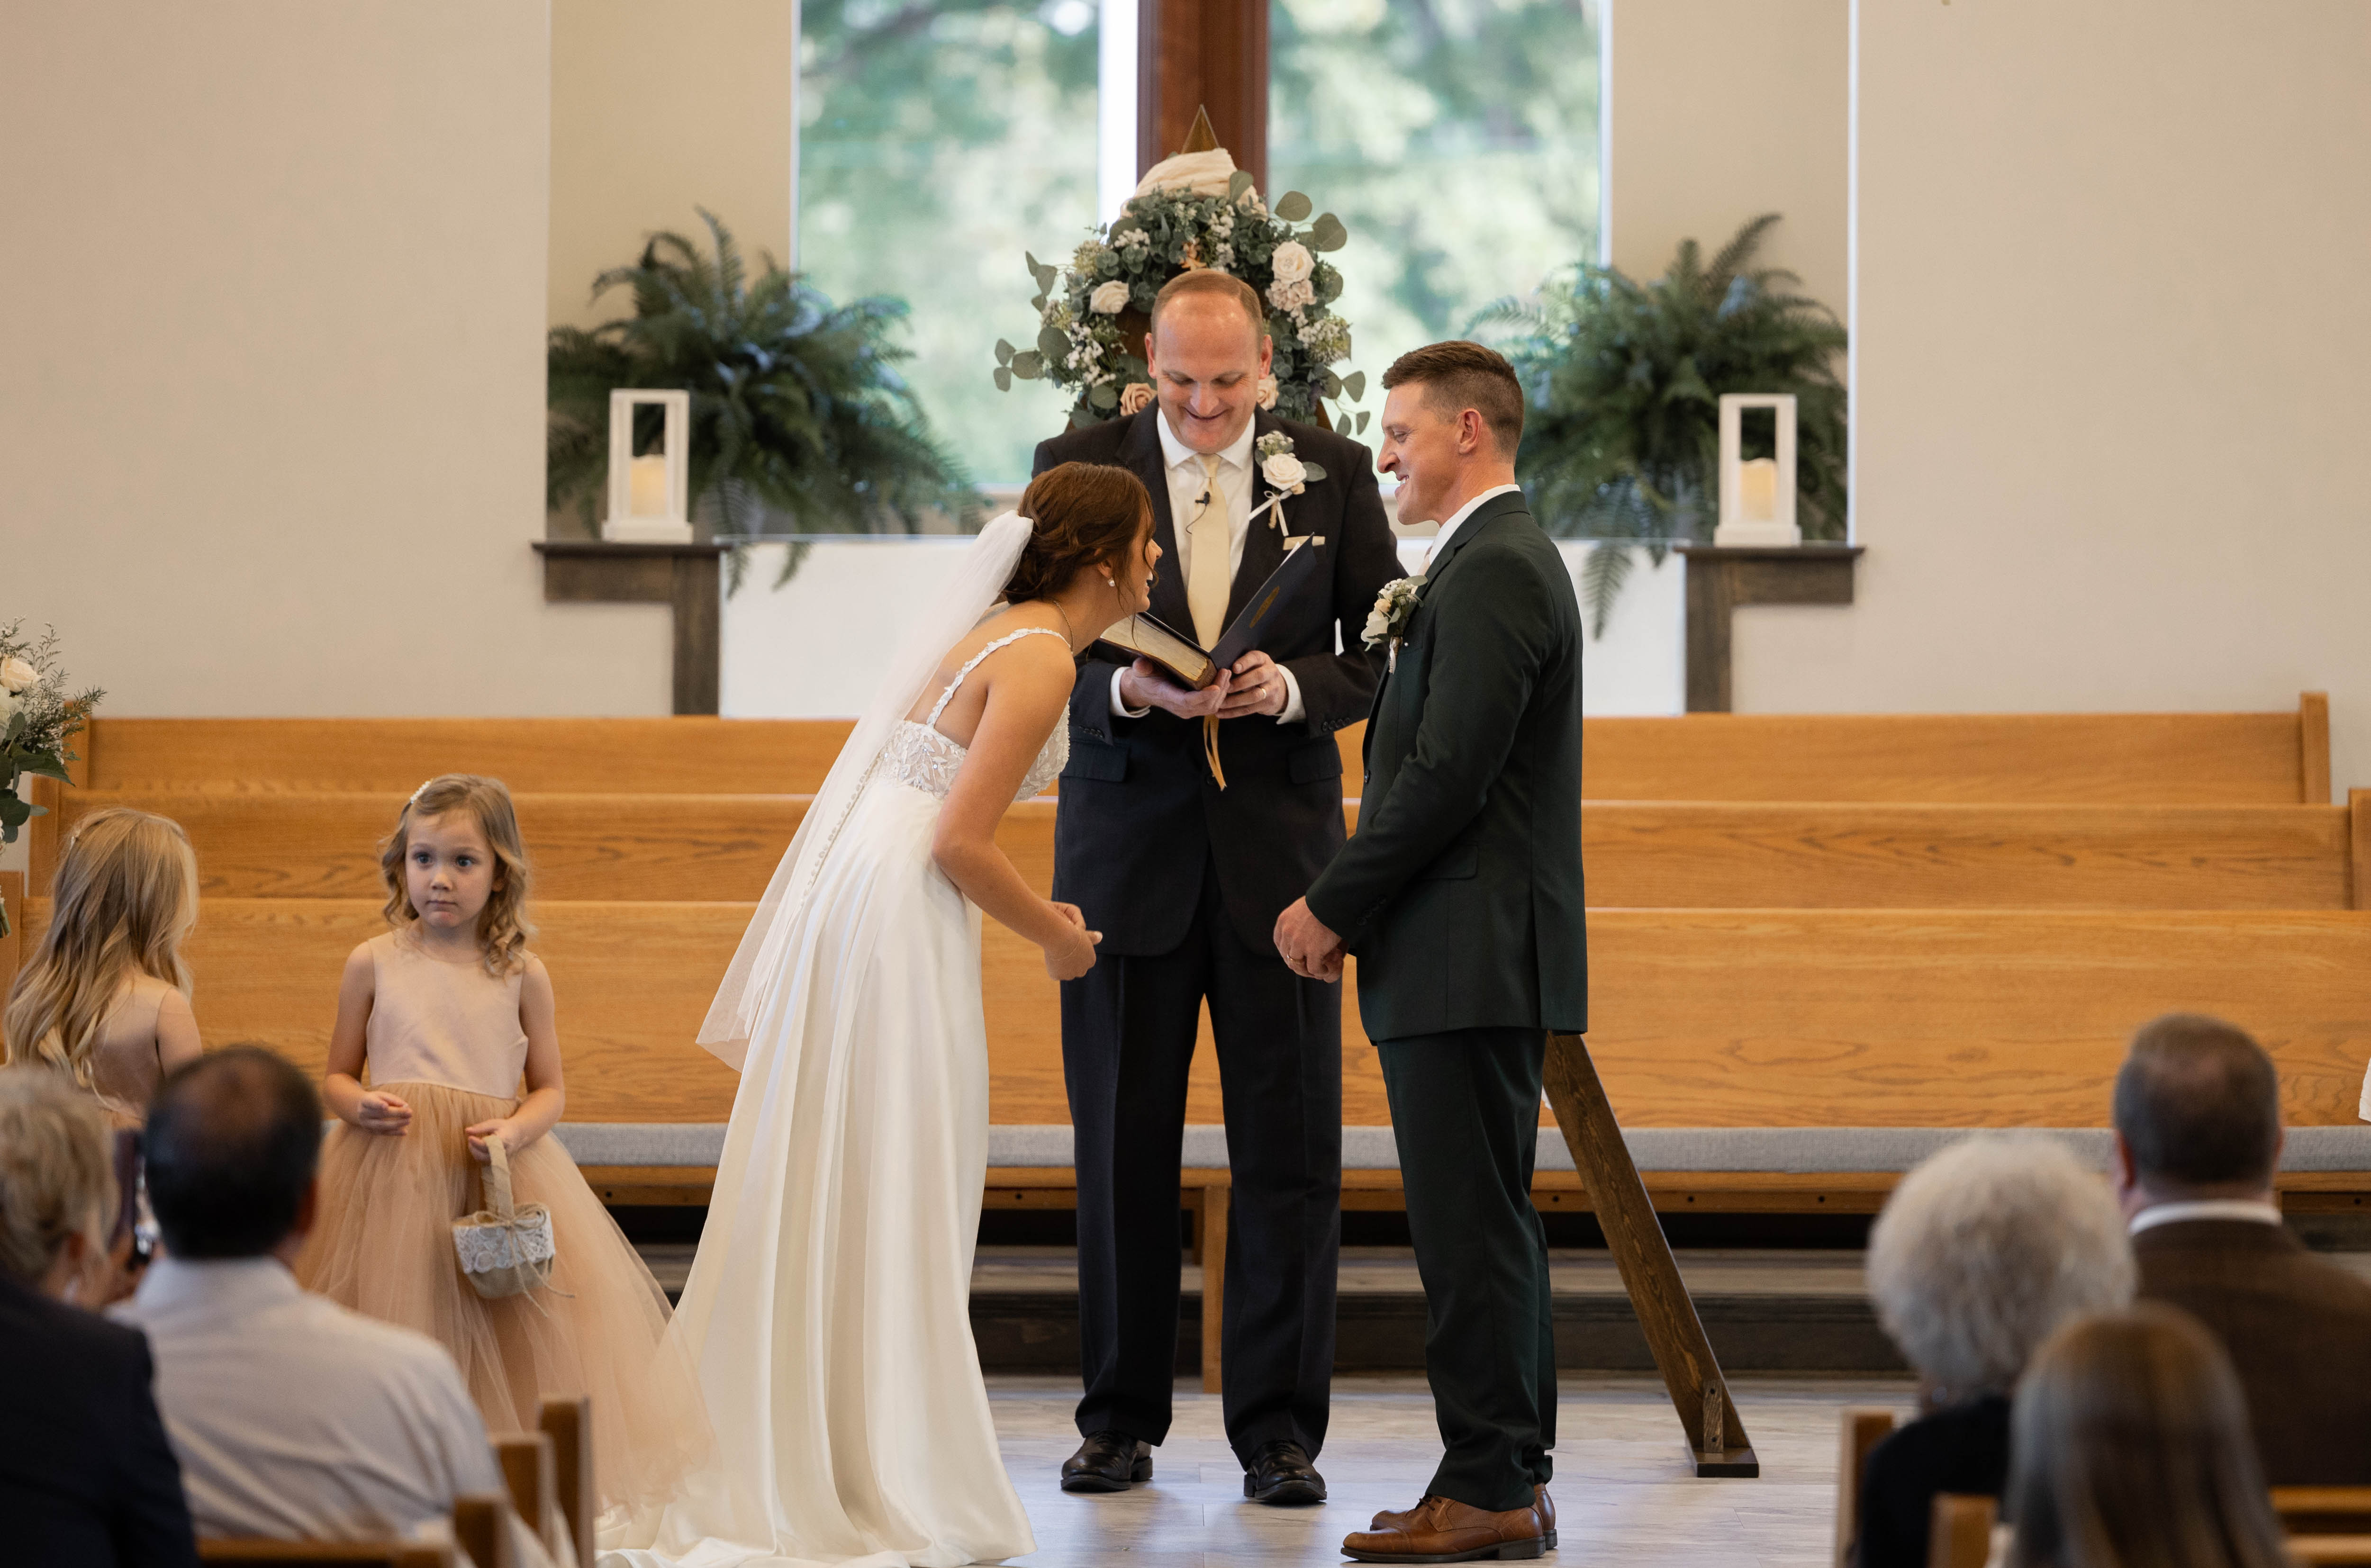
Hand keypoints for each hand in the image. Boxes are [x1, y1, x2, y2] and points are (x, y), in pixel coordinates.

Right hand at [356, 1090, 413, 1135]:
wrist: (361, 1108)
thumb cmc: (376, 1100)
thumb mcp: (383, 1095)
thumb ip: (393, 1100)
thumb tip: (405, 1106)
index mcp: (366, 1101)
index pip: (371, 1103)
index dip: (378, 1104)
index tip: (385, 1106)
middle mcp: (363, 1113)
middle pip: (380, 1114)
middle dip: (396, 1114)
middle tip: (410, 1113)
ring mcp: (366, 1123)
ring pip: (381, 1125)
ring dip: (396, 1124)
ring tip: (408, 1121)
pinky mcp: (370, 1131)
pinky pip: (383, 1133)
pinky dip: (394, 1133)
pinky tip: (404, 1132)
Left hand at [465, 1117, 521, 1163]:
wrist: (518, 1134)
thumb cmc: (505, 1127)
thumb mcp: (494, 1123)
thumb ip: (480, 1127)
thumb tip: (467, 1131)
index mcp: (504, 1141)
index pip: (487, 1145)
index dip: (476, 1142)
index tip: (469, 1137)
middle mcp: (503, 1152)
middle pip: (483, 1155)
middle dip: (474, 1148)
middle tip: (470, 1138)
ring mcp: (501, 1159)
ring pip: (482, 1159)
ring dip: (475, 1151)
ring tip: (473, 1142)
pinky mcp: (497, 1161)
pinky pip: (484, 1160)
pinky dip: (478, 1154)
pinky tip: (478, 1147)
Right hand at [1043, 901, 1103, 980]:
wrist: (1060, 938)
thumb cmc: (1072, 934)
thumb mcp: (1084, 934)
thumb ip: (1093, 938)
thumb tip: (1100, 936)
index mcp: (1091, 961)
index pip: (1084, 962)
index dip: (1076, 955)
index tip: (1070, 948)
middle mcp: (1082, 971)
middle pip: (1076, 970)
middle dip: (1070, 964)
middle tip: (1063, 951)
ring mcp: (1070, 975)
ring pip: (1065, 973)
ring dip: (1061, 967)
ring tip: (1057, 954)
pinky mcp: (1058, 976)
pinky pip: (1055, 974)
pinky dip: (1053, 969)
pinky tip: (1052, 959)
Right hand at [1119, 658, 1233, 719]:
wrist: (1145, 690)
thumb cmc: (1145, 679)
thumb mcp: (1140, 671)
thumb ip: (1141, 667)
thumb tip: (1141, 664)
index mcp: (1168, 697)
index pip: (1188, 701)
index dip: (1203, 696)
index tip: (1215, 688)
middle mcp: (1181, 708)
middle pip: (1205, 705)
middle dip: (1219, 690)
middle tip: (1225, 672)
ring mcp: (1189, 710)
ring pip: (1211, 707)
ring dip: (1222, 692)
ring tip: (1226, 674)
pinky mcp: (1194, 708)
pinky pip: (1211, 706)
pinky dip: (1221, 695)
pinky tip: (1224, 681)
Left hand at [1215, 650, 1289, 718]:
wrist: (1279, 689)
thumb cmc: (1256, 672)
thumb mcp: (1252, 664)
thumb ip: (1239, 664)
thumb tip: (1219, 671)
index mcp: (1263, 660)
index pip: (1255, 658)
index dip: (1244, 663)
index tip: (1234, 668)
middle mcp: (1270, 673)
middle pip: (1258, 677)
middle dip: (1240, 683)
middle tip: (1225, 687)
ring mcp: (1272, 689)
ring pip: (1254, 695)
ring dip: (1235, 700)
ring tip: (1220, 703)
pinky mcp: (1268, 704)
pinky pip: (1250, 709)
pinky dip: (1234, 712)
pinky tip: (1221, 713)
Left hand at [1274, 897, 1344, 981]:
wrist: (1335, 900)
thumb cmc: (1324, 901)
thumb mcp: (1302, 908)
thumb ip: (1298, 920)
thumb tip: (1304, 930)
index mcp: (1284, 921)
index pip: (1280, 943)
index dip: (1289, 951)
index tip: (1298, 954)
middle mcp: (1288, 933)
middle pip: (1287, 956)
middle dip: (1299, 962)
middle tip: (1310, 963)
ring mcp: (1299, 943)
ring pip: (1298, 966)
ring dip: (1308, 969)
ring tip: (1318, 968)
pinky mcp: (1313, 951)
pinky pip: (1313, 969)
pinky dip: (1320, 971)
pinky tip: (1326, 969)